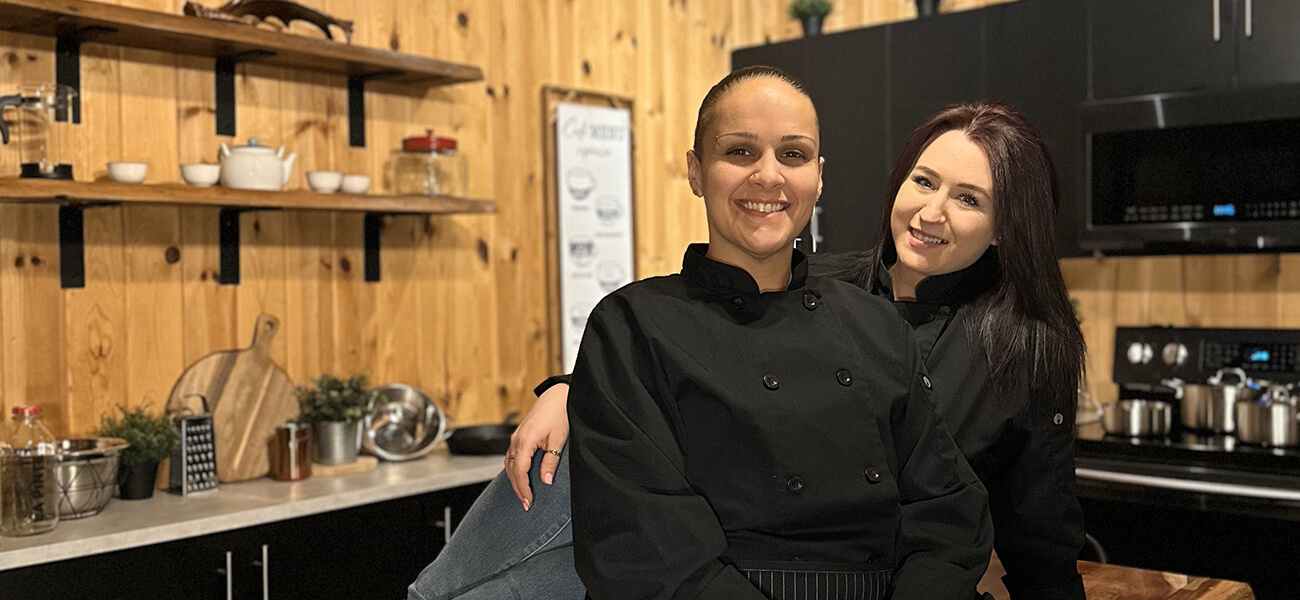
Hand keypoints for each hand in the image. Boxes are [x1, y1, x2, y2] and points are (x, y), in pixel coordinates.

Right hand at [506, 382, 570, 509]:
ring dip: (515, 480)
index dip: (523, 489)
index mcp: (525, 441)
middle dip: (518, 488)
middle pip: (511, 470)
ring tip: (524, 494)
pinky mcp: (519, 435)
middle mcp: (517, 439)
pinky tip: (521, 476)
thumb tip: (546, 481)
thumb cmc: (560, 413)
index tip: (529, 502)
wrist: (558, 395)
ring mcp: (516, 437)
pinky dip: (515, 469)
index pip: (519, 471)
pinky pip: (511, 456)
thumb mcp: (558, 440)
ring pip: (509, 464)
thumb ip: (550, 461)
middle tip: (526, 504)